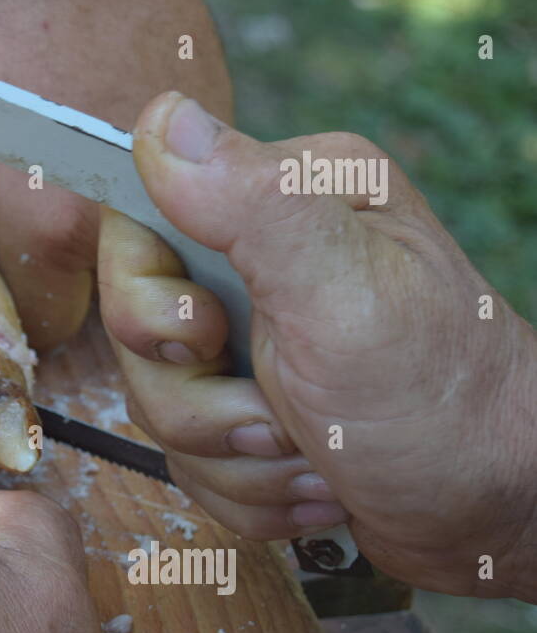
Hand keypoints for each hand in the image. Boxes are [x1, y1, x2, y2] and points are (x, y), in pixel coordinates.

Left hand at [0, 0, 232, 348]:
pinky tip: (86, 117)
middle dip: (53, 272)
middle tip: (13, 218)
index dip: (8, 306)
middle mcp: (128, 199)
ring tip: (50, 159)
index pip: (42, 322)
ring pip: (140, 235)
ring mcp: (175, 152)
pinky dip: (130, 170)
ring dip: (98, 221)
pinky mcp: (210, 102)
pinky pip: (168, 175)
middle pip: (98, 291)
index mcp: (49, 216)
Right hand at [99, 91, 536, 600]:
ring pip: (156, 403)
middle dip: (196, 399)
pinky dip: (244, 488)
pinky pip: (187, 457)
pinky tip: (312, 482)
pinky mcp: (249, 407)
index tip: (204, 340)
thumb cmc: (442, 402)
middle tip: (275, 414)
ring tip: (308, 455)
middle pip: (134, 328)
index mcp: (286, 200)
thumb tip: (164, 118)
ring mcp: (254, 339)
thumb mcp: (343, 294)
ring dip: (231, 456)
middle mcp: (263, 260)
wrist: (498, 515)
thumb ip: (252, 203)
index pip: (138, 221)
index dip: (145, 299)